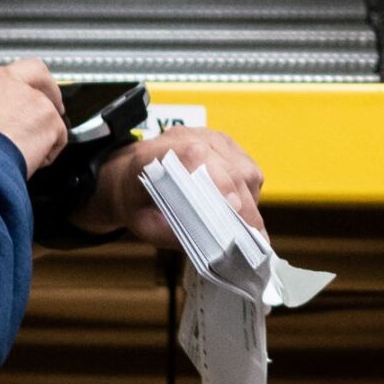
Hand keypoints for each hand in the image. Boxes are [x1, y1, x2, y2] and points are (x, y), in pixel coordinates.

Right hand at [0, 58, 66, 176]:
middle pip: (30, 70)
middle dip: (41, 84)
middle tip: (44, 101)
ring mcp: (25, 94)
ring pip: (47, 103)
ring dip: (42, 123)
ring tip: (35, 144)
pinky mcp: (46, 115)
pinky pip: (57, 132)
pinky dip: (50, 148)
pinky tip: (35, 160)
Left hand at [73, 128, 266, 246]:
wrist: (130, 174)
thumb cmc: (135, 199)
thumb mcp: (143, 223)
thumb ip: (171, 233)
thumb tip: (210, 245)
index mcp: (158, 153)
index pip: (194, 156)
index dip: (218, 182)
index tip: (233, 208)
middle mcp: (189, 138)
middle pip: (228, 169)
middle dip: (243, 208)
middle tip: (253, 241)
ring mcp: (211, 137)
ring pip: (245, 171)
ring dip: (249, 202)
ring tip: (242, 228)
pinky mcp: (227, 144)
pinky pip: (249, 171)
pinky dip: (249, 193)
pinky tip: (238, 209)